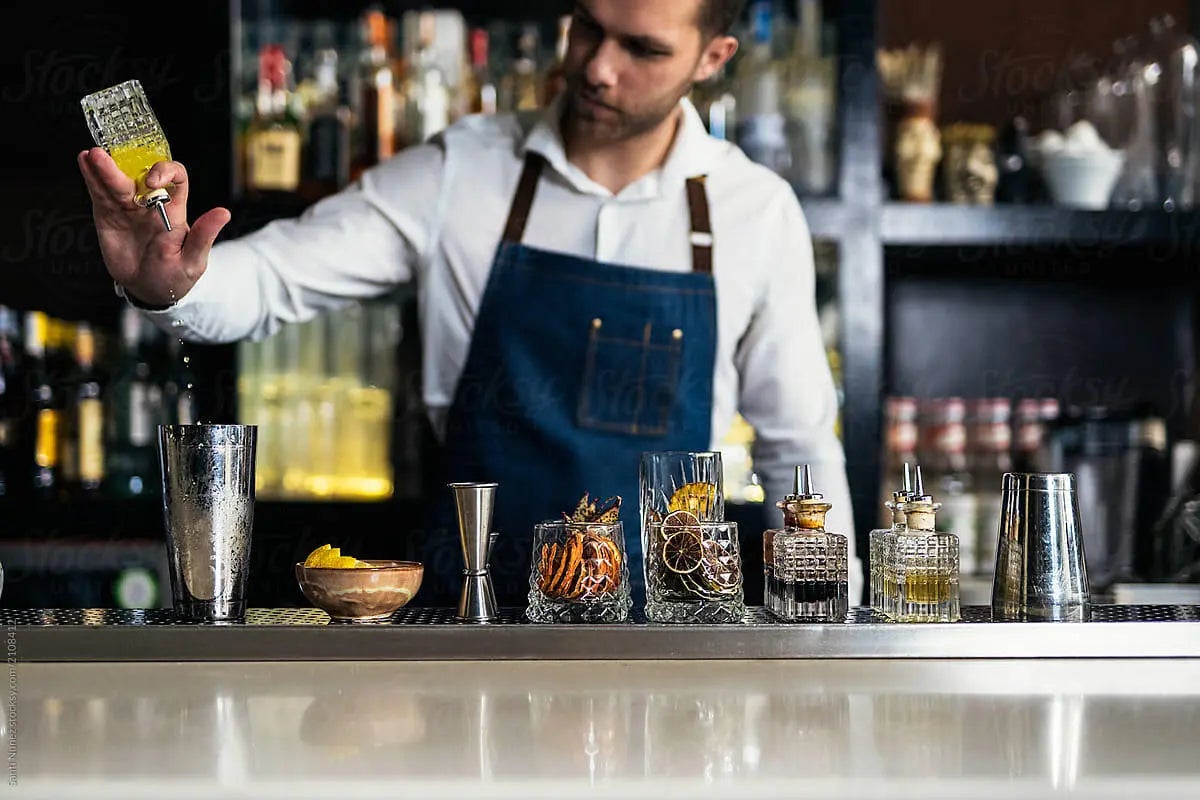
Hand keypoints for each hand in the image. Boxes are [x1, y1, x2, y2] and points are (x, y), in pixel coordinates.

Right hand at [77, 147, 230, 307]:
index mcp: (175, 210)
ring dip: (102, 167)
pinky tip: (84, 161)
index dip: (165, 172)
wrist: (150, 290)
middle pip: (138, 175)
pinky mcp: (109, 215)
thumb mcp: (194, 261)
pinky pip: (100, 194)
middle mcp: (150, 203)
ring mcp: (128, 207)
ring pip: (116, 182)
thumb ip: (204, 236)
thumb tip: (224, 213)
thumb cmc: (176, 275)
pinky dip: (91, 178)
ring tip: (91, 156)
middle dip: (123, 166)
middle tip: (106, 158)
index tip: (151, 181)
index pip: (175, 178)